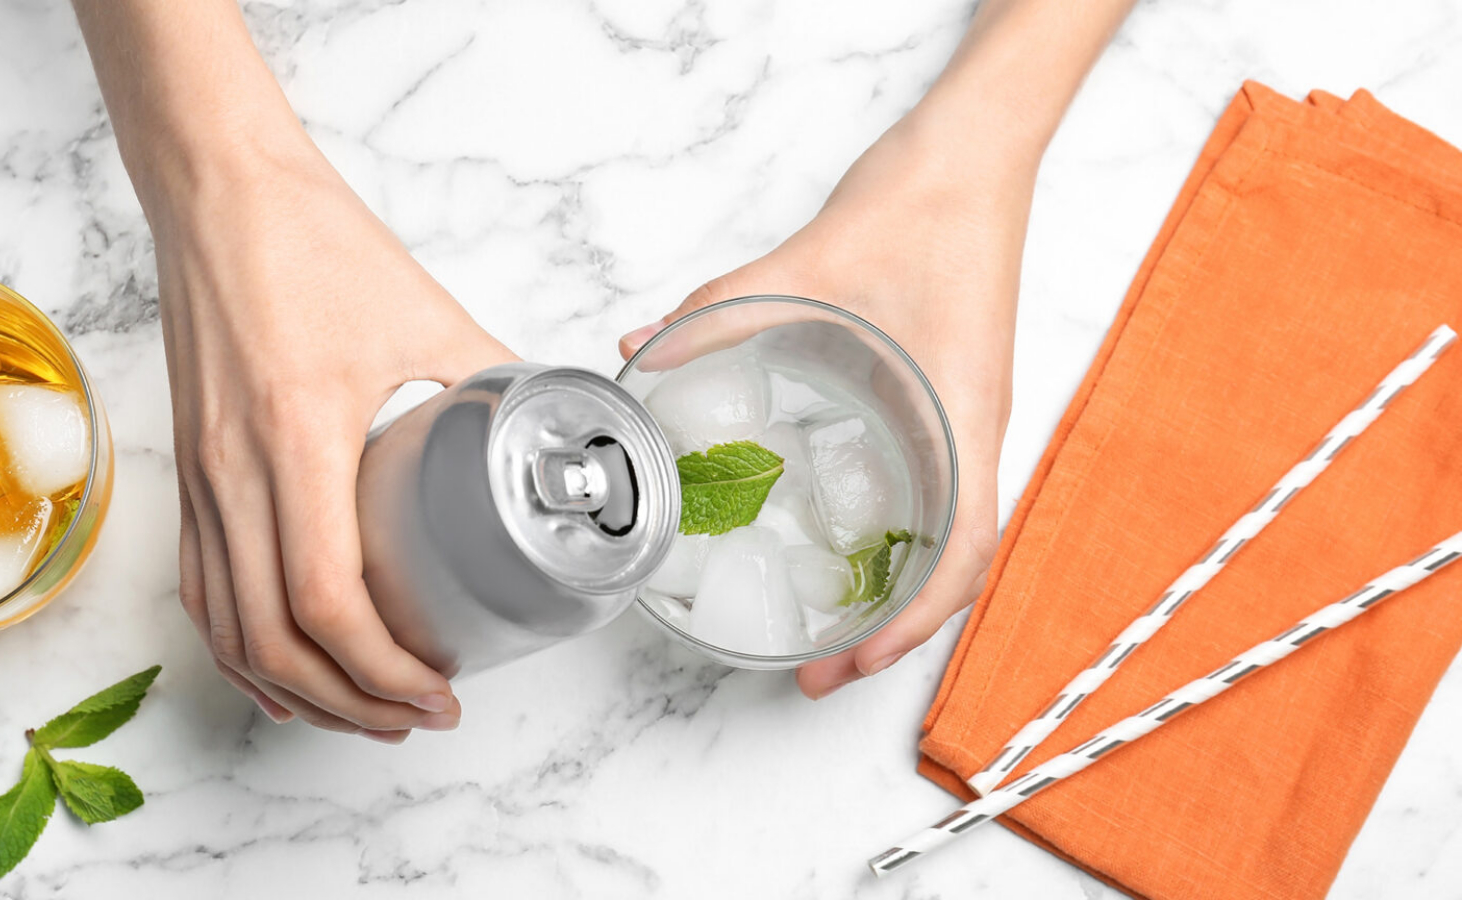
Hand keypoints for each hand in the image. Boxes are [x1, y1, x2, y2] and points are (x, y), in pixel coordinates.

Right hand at [150, 144, 515, 738]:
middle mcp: (233, 472)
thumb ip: (493, 378)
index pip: (326, 599)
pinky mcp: (186, 470)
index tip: (438, 690)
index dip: (383, 668)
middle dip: (351, 701)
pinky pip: (199, 587)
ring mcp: (199, 477)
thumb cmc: (313, 241)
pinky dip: (238, 650)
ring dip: (294, 690)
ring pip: (227, 628)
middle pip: (275, 639)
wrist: (218, 191)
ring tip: (363, 713)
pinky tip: (280, 673)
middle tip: (417, 718)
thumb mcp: (426, 312)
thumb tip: (551, 429)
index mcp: (297, 437)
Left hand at [621, 104, 1035, 698]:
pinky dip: (899, 535)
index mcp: (962, 415)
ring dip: (898, 590)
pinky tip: (843, 539)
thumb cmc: (921, 206)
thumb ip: (719, 313)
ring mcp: (966, 418)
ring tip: (833, 628)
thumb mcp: (806, 266)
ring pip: (949, 533)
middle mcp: (974, 430)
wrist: (971, 156)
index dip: (912, 622)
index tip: (852, 661)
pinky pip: (936, 490)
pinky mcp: (948, 397)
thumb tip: (642, 353)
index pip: (962, 550)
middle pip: (954, 563)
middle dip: (894, 630)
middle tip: (821, 672)